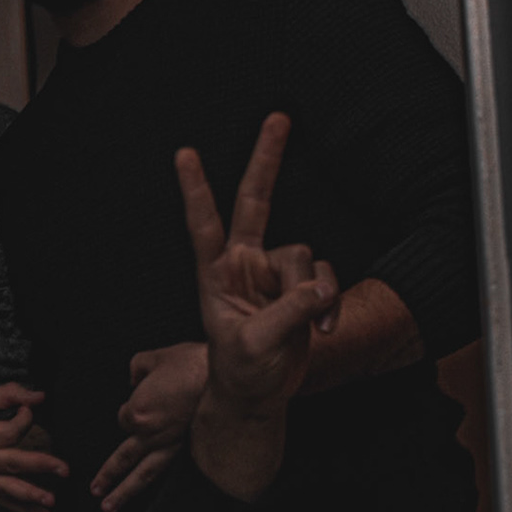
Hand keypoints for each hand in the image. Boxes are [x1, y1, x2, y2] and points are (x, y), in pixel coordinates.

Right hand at [0, 383, 67, 511]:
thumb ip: (7, 395)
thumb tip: (40, 396)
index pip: (9, 431)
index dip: (25, 419)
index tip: (28, 412)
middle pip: (12, 461)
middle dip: (40, 465)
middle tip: (64, 470)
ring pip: (7, 487)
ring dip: (31, 496)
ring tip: (51, 502)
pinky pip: (3, 502)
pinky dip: (23, 511)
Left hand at [90, 341, 206, 511]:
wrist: (227, 376)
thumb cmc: (192, 365)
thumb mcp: (155, 358)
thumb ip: (138, 369)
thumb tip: (135, 377)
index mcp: (139, 413)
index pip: (123, 419)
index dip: (129, 411)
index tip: (138, 402)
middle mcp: (153, 433)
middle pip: (124, 458)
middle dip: (108, 475)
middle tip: (95, 490)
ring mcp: (172, 442)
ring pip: (145, 473)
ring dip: (125, 491)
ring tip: (110, 506)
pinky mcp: (190, 445)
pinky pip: (167, 467)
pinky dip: (156, 478)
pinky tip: (152, 488)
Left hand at [178, 113, 340, 500]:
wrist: (258, 395)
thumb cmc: (240, 372)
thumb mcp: (254, 345)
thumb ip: (287, 313)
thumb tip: (320, 288)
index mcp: (215, 274)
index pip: (203, 224)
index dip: (196, 190)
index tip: (183, 154)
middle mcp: (243, 264)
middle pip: (256, 201)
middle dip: (267, 159)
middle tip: (277, 116)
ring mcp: (272, 273)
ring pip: (304, 256)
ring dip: (312, 290)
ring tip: (310, 325)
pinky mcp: (299, 288)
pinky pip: (324, 279)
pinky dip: (328, 302)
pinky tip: (322, 327)